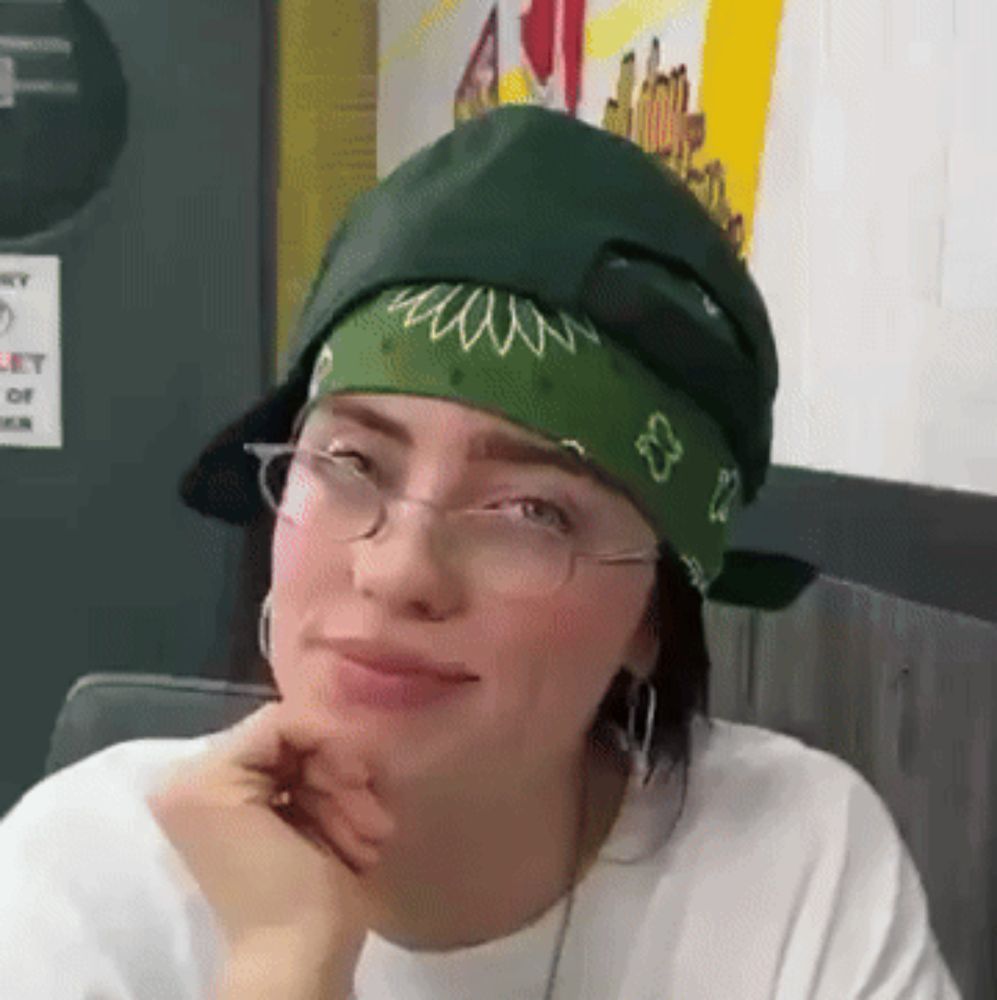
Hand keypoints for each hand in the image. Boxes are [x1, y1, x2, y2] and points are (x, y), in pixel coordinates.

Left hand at [147, 701, 394, 971]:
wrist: (299, 961)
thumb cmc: (280, 886)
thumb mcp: (251, 791)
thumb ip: (284, 738)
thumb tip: (323, 722)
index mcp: (197, 775)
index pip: (278, 722)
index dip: (327, 743)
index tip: (359, 777)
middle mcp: (210, 783)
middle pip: (300, 744)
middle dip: (342, 779)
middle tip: (369, 815)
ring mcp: (247, 807)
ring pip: (319, 769)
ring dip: (350, 801)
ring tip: (368, 838)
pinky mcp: (280, 826)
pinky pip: (321, 793)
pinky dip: (346, 813)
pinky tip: (360, 843)